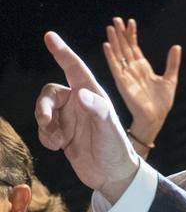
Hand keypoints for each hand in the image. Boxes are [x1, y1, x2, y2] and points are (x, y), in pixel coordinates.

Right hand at [35, 31, 142, 201]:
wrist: (112, 175)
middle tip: (47, 122)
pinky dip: (46, 137)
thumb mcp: (109, 130)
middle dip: (43, 106)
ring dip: (45, 126)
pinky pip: (43, 128)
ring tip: (59, 140)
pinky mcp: (63, 132)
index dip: (62, 51)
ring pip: (43, 111)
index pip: (75, 68)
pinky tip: (59, 147)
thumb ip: (97, 110)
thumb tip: (80, 94)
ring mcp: (71, 118)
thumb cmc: (116, 149)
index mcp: (94, 95)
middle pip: (50, 92)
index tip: (50, 36)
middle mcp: (81, 103)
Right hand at [102, 17, 180, 151]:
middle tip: (116, 19)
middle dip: (120, 33)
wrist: (156, 117)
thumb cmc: (162, 102)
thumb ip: (172, 62)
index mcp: (143, 67)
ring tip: (110, 27)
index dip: (132, 35)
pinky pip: (115, 67)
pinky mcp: (122, 82)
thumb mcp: (170, 78)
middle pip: (124, 47)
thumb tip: (176, 46)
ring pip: (118, 54)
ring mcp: (126, 75)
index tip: (130, 22)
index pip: (135, 47)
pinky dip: (111, 56)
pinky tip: (107, 45)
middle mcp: (132, 69)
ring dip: (114, 40)